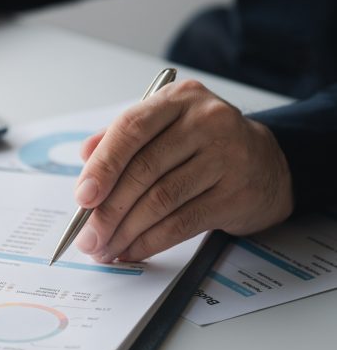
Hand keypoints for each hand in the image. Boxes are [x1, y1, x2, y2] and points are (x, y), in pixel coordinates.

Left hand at [73, 79, 293, 261]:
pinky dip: (151, 241)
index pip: (132, 128)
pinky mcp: (237, 193)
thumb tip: (85, 158)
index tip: (81, 197)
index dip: (103, 165)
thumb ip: (124, 138)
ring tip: (105, 248)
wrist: (269, 164)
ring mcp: (226, 156)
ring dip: (126, 231)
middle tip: (87, 236)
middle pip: (144, 169)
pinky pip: (183, 223)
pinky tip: (132, 250)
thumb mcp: (167, 126)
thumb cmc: (206, 145)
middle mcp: (206, 121)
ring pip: (161, 200)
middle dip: (108, 210)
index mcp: (179, 99)